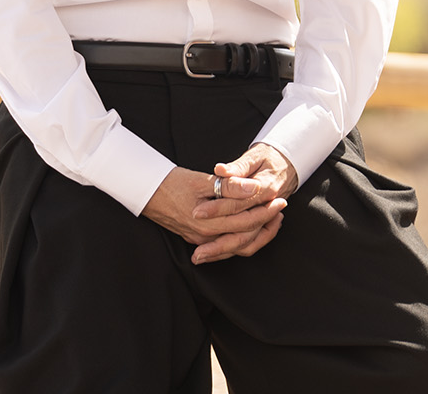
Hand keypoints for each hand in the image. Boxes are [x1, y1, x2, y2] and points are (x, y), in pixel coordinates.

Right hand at [140, 152, 290, 263]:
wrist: (146, 192)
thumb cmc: (173, 183)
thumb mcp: (203, 180)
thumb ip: (230, 187)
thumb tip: (255, 189)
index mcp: (207, 223)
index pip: (245, 220)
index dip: (265, 209)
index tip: (279, 199)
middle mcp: (205, 237)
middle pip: (244, 235)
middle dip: (266, 222)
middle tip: (281, 207)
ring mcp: (201, 241)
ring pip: (237, 246)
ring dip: (257, 233)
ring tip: (272, 219)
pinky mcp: (198, 239)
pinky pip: (226, 246)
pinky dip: (243, 239)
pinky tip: (252, 228)